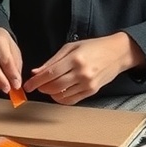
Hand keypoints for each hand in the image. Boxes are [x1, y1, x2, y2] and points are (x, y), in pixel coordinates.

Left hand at [23, 33, 145, 104]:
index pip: (50, 73)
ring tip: (48, 86)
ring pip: (62, 95)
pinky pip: (71, 100)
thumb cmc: (94, 47)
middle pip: (54, 86)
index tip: (28, 85)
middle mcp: (81, 73)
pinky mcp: (92, 92)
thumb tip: (36, 72)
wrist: (117, 53)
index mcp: (75, 59)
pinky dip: (61, 98)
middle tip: (37, 85)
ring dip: (51, 93)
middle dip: (42, 88)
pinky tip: (58, 92)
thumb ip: (53, 60)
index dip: (36, 81)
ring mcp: (87, 84)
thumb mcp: (71, 47)